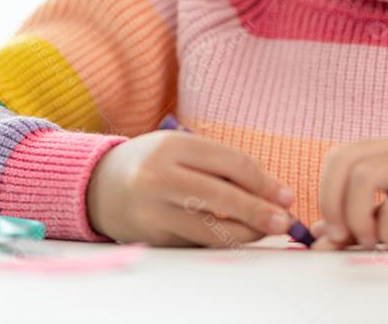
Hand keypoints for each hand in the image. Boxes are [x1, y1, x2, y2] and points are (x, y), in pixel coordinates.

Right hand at [86, 130, 295, 245]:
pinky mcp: (151, 236)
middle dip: (259, 211)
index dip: (264, 182)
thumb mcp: (183, 148)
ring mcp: (152, 209)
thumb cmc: (155, 163)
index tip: (287, 196)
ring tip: (266, 230)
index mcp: (173, 146)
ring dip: (246, 232)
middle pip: (223, 197)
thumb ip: (222, 165)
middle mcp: (160, 176)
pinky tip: (239, 236)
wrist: (100, 185)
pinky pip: (196, 241)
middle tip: (285, 221)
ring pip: (211, 227)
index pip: (231, 163)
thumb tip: (272, 191)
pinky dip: (222, 240)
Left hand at [309, 133, 387, 250]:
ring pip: (365, 176)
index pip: (337, 157)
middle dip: (334, 203)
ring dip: (358, 216)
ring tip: (373, 240)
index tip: (333, 230)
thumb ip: (360, 222)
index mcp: (387, 148)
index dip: (325, 193)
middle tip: (345, 237)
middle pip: (344, 162)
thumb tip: (321, 238)